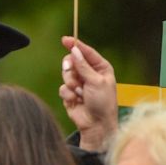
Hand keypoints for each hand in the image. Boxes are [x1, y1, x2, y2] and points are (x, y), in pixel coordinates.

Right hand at [58, 37, 117, 151]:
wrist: (96, 124)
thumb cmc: (103, 103)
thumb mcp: (95, 81)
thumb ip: (83, 66)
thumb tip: (74, 51)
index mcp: (100, 68)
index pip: (86, 52)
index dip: (75, 45)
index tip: (65, 40)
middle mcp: (89, 74)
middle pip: (72, 62)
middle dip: (71, 69)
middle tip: (73, 74)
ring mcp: (79, 84)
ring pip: (65, 75)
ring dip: (72, 84)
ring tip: (80, 93)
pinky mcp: (70, 94)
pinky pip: (62, 88)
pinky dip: (68, 94)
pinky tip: (77, 101)